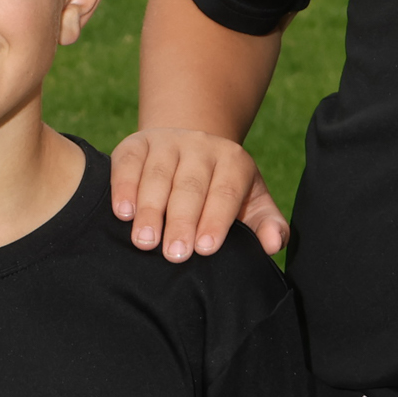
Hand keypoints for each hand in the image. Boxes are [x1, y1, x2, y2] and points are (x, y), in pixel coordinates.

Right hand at [110, 127, 288, 261]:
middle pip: (190, 185)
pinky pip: (128, 162)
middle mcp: (201, 146)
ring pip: (157, 174)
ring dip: (150, 210)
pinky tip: (123, 213)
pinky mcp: (136, 143)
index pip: (226, 191)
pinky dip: (123, 187)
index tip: (205, 249)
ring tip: (145, 242)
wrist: (190, 151)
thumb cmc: (222, 191)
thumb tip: (274, 243)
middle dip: (181, 221)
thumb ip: (268, 225)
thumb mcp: (252, 204)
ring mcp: (166, 142)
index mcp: (233, 160)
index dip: (215, 219)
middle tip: (175, 254)